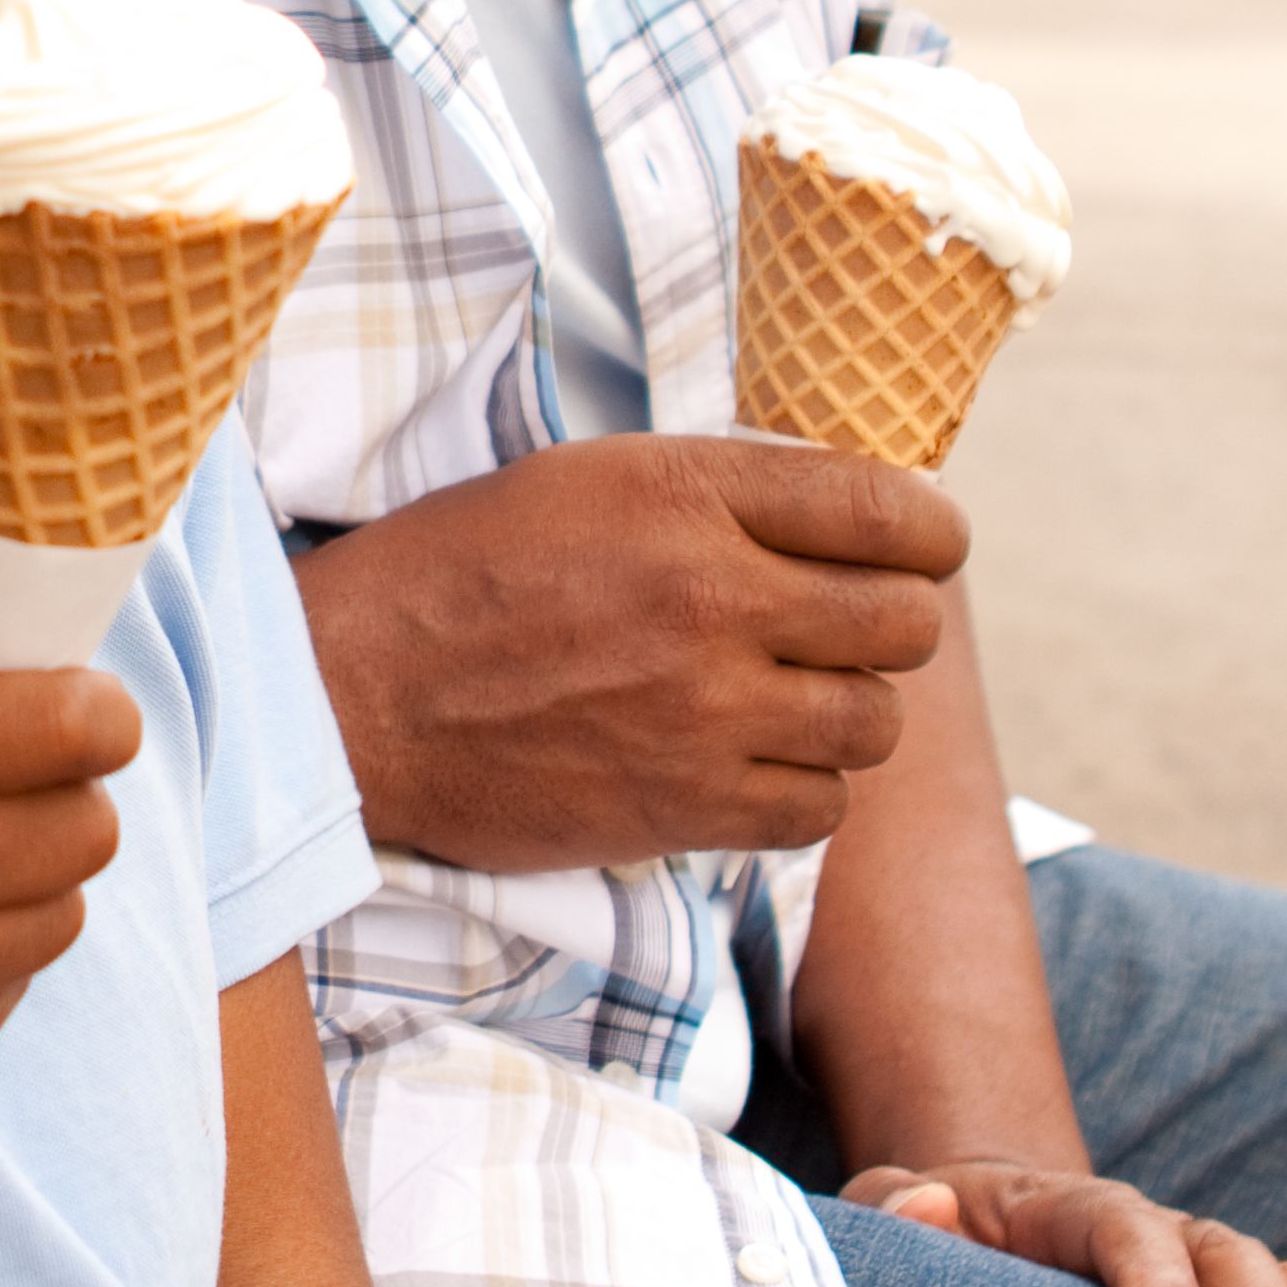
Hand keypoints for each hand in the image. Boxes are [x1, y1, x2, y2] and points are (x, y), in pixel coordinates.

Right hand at [297, 435, 966, 872]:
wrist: (356, 697)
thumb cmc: (459, 572)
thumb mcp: (586, 479)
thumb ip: (718, 491)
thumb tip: (845, 515)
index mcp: (686, 495)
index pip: (889, 510)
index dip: (930, 532)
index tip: (921, 545)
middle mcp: (712, 598)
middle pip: (905, 621)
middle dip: (892, 620)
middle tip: (843, 626)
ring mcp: (706, 713)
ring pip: (875, 721)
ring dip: (846, 710)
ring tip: (784, 698)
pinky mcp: (687, 808)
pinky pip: (821, 808)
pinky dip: (803, 789)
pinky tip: (750, 762)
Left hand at [846, 1160, 1286, 1286]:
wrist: (984, 1230)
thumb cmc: (930, 1242)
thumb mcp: (887, 1212)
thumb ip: (892, 1209)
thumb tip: (930, 1209)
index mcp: (1064, 1207)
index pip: (1117, 1226)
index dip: (1148, 1279)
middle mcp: (1156, 1233)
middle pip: (1226, 1257)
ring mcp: (1210, 1276)